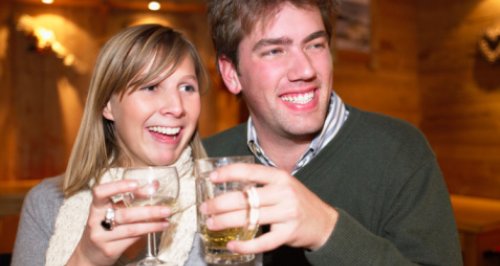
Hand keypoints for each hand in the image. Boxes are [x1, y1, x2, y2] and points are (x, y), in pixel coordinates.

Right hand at [67, 180, 170, 265]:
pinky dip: (147, 232)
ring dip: (152, 224)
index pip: (100, 192)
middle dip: (149, 211)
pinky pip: (132, 239)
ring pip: (131, 229)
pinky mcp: (109, 250)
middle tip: (166, 209)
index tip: (136, 184)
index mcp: (96, 206)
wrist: (89, 254)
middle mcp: (96, 221)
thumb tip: (154, 185)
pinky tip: (157, 228)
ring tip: (166, 220)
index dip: (118, 186)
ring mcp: (101, 237)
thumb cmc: (104, 226)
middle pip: (125, 214)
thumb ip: (131, 197)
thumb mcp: (112, 210)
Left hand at [199, 163, 338, 254]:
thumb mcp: (283, 184)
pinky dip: (245, 245)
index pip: (250, 171)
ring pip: (249, 218)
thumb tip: (229, 183)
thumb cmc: (297, 201)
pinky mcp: (288, 234)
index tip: (212, 177)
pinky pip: (262, 241)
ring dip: (225, 222)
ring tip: (211, 224)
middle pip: (244, 198)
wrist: (324, 222)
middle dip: (219, 204)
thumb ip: (261, 183)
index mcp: (280, 177)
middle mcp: (283, 193)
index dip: (229, 173)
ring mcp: (286, 214)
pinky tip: (232, 245)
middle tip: (205, 208)